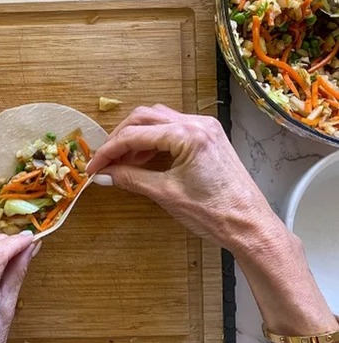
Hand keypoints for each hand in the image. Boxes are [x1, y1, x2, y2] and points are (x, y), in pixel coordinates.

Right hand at [86, 104, 281, 257]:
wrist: (249, 225)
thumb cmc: (213, 213)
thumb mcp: (165, 194)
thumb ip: (131, 179)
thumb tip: (104, 175)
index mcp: (188, 135)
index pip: (135, 134)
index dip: (109, 151)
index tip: (93, 167)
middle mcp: (198, 123)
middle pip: (144, 117)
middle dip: (120, 138)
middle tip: (104, 161)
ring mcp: (205, 128)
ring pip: (158, 120)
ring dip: (135, 137)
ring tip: (121, 162)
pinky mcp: (208, 138)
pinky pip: (172, 129)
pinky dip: (152, 140)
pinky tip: (143, 159)